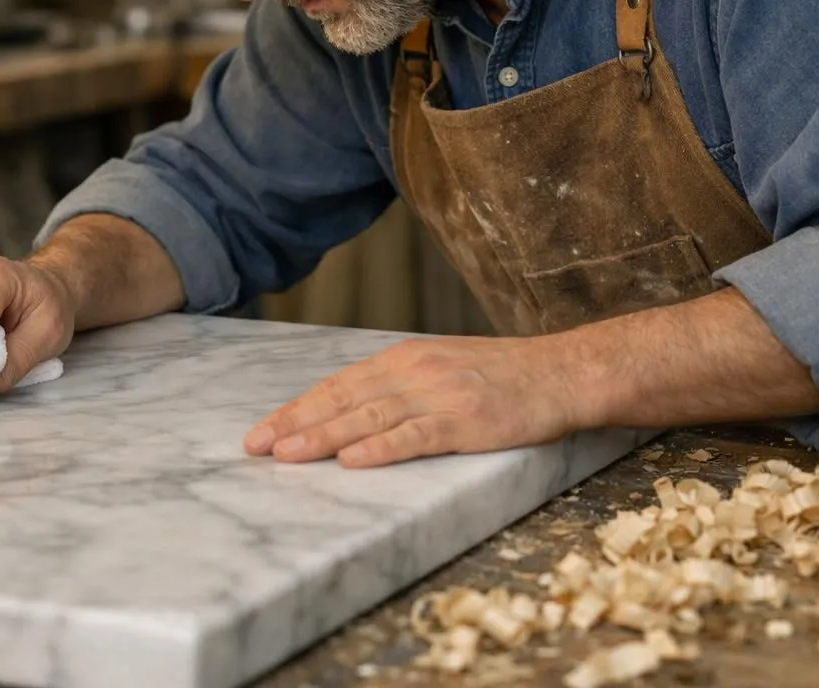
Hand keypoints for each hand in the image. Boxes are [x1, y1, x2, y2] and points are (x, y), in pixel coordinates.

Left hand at [243, 335, 584, 467]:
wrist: (563, 372)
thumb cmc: (503, 376)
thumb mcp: (442, 369)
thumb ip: (400, 386)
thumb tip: (352, 414)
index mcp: (405, 358)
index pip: (338, 385)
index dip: (297, 408)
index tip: (263, 430)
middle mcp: (415, 370)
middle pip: (343, 399)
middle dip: (295, 423)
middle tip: (255, 447)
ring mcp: (440, 394)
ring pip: (370, 416)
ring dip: (324, 436)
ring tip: (287, 454)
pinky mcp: (468, 419)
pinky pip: (417, 435)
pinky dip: (382, 448)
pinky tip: (353, 461)